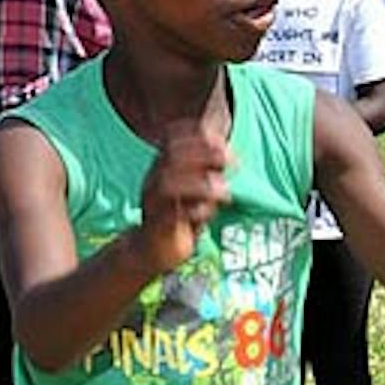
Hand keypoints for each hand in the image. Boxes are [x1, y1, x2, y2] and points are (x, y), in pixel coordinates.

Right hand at [135, 124, 231, 272]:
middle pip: (172, 157)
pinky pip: (172, 214)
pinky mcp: (159, 226)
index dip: (194, 133)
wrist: (152, 250)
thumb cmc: (179, 217)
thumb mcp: (196, 190)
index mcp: (162, 168)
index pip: (171, 140)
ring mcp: (154, 202)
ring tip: (225, 190)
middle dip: (204, 153)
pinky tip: (210, 212)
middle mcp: (154, 180)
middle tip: (232, 160)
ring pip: (168, 184)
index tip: (222, 138)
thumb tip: (230, 151)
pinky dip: (195, 210)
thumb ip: (208, 172)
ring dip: (201, 183)